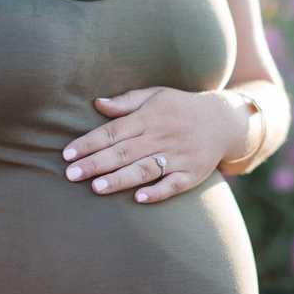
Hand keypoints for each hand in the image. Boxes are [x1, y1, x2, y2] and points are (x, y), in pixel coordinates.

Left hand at [62, 87, 245, 203]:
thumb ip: (126, 101)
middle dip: (95, 163)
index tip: (67, 154)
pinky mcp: (192, 174)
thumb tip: (97, 103)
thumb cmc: (181, 108)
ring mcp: (178, 156)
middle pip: (124, 152)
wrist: (225, 121)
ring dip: (120, 179)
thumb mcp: (155, 96)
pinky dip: (157, 192)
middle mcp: (162, 136)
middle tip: (70, 174)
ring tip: (96, 188)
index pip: (113, 131)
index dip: (89, 142)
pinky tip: (139, 198)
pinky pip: (173, 185)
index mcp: (149, 117)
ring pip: (145, 169)